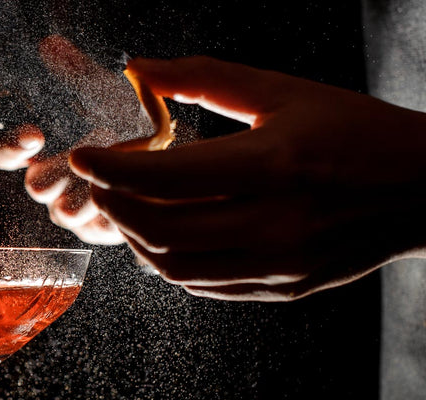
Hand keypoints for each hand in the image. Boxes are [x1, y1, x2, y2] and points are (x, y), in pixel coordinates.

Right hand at [0, 35, 151, 244]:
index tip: (35, 134)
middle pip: (36, 187)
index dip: (12, 148)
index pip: (6, 157)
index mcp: (44, 154)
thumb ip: (75, 69)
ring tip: (114, 172)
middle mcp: (55, 185)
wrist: (172, 147)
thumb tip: (51, 45)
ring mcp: (77, 211)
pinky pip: (96, 229)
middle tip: (85, 153)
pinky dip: (112, 211)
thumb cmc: (132, 117)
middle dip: (59, 170)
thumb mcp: (103, 90)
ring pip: (63, 213)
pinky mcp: (104, 230)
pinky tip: (131, 191)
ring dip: (87, 191)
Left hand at [70, 56, 425, 300]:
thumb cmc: (356, 132)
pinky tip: (162, 234)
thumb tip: (141, 69)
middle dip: (113, 206)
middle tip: (100, 183)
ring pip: (174, 268)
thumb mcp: (284, 92)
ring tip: (126, 208)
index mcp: (276, 165)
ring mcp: (279, 265)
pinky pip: (202, 285)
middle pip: (160, 230)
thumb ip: (206, 79)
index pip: (167, 176)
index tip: (83, 155)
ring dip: (135, 239)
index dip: (110, 168)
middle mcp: (276, 224)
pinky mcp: (283, 290)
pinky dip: (168, 261)